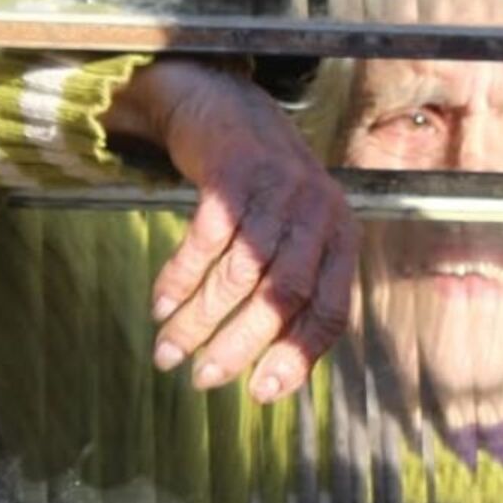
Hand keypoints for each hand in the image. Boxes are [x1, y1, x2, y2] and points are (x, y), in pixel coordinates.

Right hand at [103, 58, 357, 403]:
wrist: (232, 110)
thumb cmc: (269, 191)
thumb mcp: (301, 233)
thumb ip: (298, 288)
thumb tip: (275, 374)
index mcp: (342, 238)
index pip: (332, 311)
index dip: (298, 356)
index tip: (260, 393)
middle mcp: (319, 214)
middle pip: (284, 297)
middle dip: (240, 345)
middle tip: (204, 381)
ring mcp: (278, 192)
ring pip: (239, 273)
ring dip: (198, 320)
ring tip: (168, 352)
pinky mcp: (234, 175)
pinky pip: (205, 240)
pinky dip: (179, 278)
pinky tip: (160, 305)